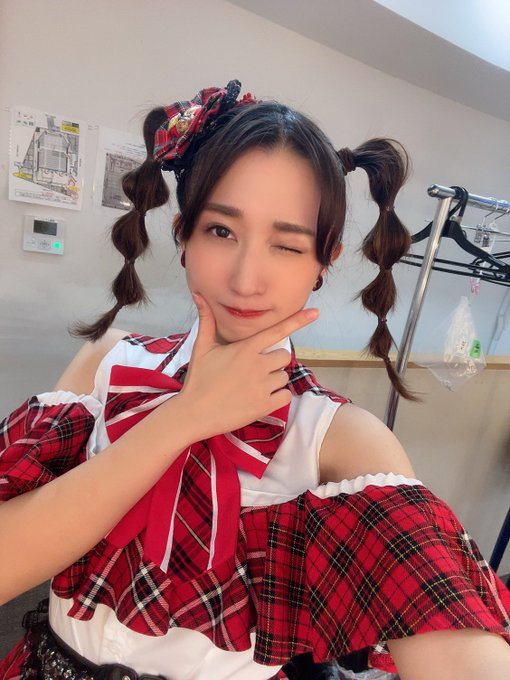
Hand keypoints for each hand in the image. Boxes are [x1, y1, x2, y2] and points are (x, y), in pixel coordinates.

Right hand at [178, 293, 318, 439]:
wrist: (193, 413)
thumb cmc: (197, 379)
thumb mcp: (201, 347)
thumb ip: (206, 321)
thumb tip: (199, 295)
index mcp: (246, 348)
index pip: (277, 330)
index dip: (298, 320)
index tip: (316, 312)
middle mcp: (258, 365)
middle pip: (284, 356)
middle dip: (274, 362)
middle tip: (255, 369)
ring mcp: (263, 386)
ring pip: (284, 377)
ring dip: (273, 380)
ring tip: (251, 386)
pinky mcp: (265, 406)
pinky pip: (285, 396)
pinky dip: (277, 397)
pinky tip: (259, 398)